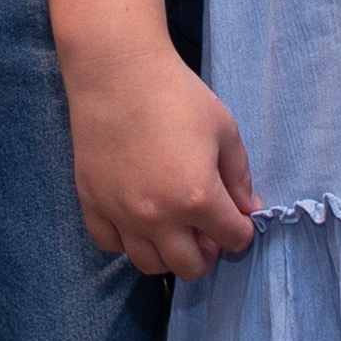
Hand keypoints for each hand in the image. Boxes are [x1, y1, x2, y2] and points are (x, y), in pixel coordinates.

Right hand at [64, 38, 254, 277]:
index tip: (237, 218)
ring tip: (173, 227)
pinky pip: (111, 245)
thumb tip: (248, 210)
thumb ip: (239, 177)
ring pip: (150, 265)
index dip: (242, 230)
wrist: (117, 73)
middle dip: (208, 252)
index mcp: (197, 197)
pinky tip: (138, 218)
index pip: (233, 239)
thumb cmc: (177, 95)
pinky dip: (128, 240)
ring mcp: (121, 214)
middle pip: (190, 267)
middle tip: (207, 228)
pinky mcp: (92, 204)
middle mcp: (158, 217)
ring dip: (169, 253)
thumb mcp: (224, 130)